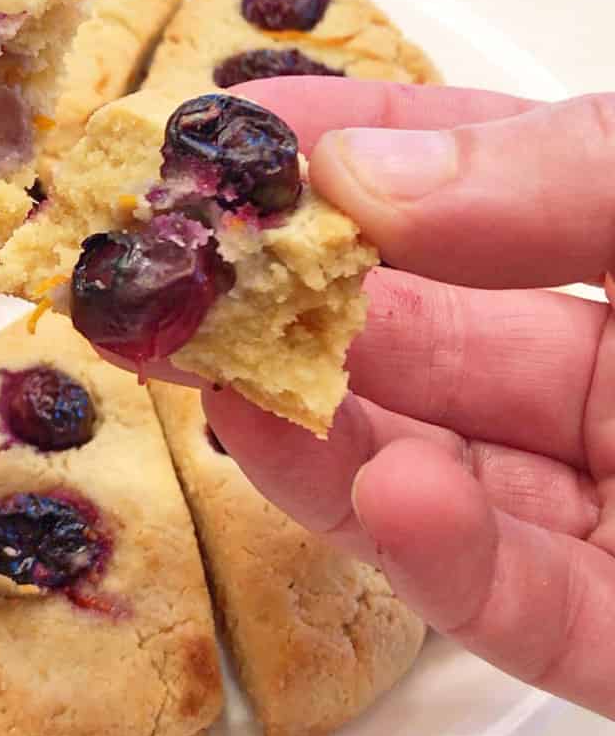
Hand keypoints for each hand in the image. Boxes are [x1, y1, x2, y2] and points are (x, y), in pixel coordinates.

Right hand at [196, 78, 614, 717]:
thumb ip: (573, 181)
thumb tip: (368, 172)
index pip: (469, 186)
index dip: (343, 157)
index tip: (228, 135)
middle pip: (424, 339)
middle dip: (285, 306)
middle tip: (163, 278)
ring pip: (442, 471)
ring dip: (322, 432)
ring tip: (217, 380)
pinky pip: (528, 600)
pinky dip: (445, 553)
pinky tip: (375, 487)